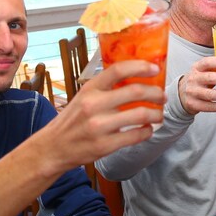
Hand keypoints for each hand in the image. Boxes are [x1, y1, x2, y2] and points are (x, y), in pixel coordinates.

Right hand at [44, 60, 163, 169]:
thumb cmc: (73, 120)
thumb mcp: (84, 96)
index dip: (140, 67)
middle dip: (156, 93)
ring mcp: (99, 126)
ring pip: (140, 115)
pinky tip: (147, 129)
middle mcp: (93, 105)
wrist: (53, 148)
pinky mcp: (104, 145)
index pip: (118, 70)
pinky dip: (147, 132)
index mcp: (90, 89)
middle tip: (162, 96)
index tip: (155, 69)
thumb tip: (137, 77)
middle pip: (135, 92)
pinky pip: (135, 136)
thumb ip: (106, 88)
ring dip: (156, 114)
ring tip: (159, 115)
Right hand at [176, 56, 215, 114]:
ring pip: (209, 94)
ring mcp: (192, 92)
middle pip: (210, 78)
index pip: (207, 62)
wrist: (182, 94)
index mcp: (197, 67)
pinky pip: (208, 107)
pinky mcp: (193, 104)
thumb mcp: (203, 71)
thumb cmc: (199, 80)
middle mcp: (193, 78)